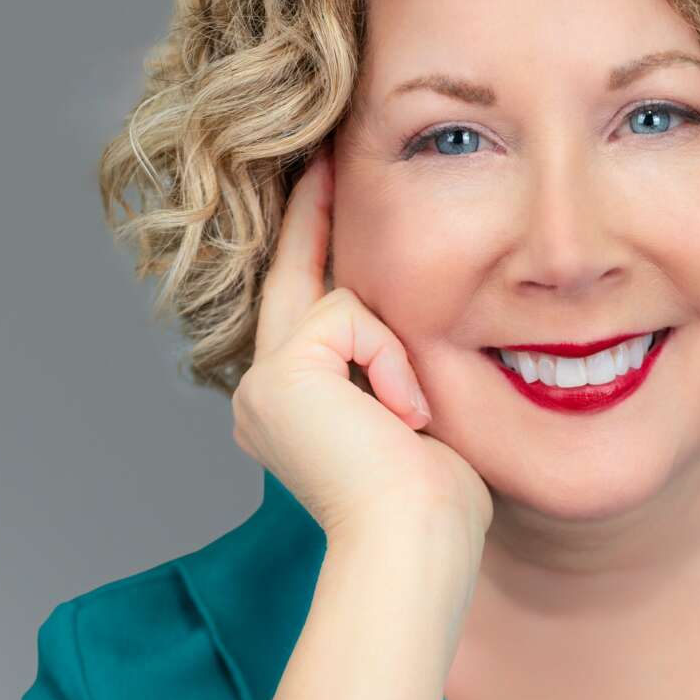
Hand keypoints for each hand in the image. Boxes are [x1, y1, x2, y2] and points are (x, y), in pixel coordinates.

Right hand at [232, 140, 493, 550]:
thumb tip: (420, 336)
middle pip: (294, 282)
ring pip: (338, 302)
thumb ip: (402, 373)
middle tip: (326, 154)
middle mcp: (267, 397)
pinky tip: (402, 417)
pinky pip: (349, 317)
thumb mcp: (421, 424)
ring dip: (397, 353)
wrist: (412, 545)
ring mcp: (265, 385)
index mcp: (299, 415)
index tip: (332, 187)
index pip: (308, 314)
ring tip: (414, 421)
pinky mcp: (280, 374)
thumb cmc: (435, 510)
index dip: (319, 249)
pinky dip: (391, 361)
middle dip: (313, 215)